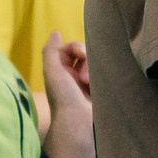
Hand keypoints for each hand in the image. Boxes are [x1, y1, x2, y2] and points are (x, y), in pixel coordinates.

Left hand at [36, 32, 93, 157]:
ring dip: (95, 71)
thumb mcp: (51, 71)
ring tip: (91, 86)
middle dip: (88, 60)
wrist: (79, 125)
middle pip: (86, 54)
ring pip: (97, 64)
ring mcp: (88, 85)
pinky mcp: (101, 92)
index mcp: (60, 70)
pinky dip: (105, 78)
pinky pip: (107, 76)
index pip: (72, 48)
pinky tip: (102, 87)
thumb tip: (56, 32)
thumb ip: (51, 50)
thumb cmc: (63, 98)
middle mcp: (73, 76)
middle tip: (84, 78)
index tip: (81, 55)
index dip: (77, 47)